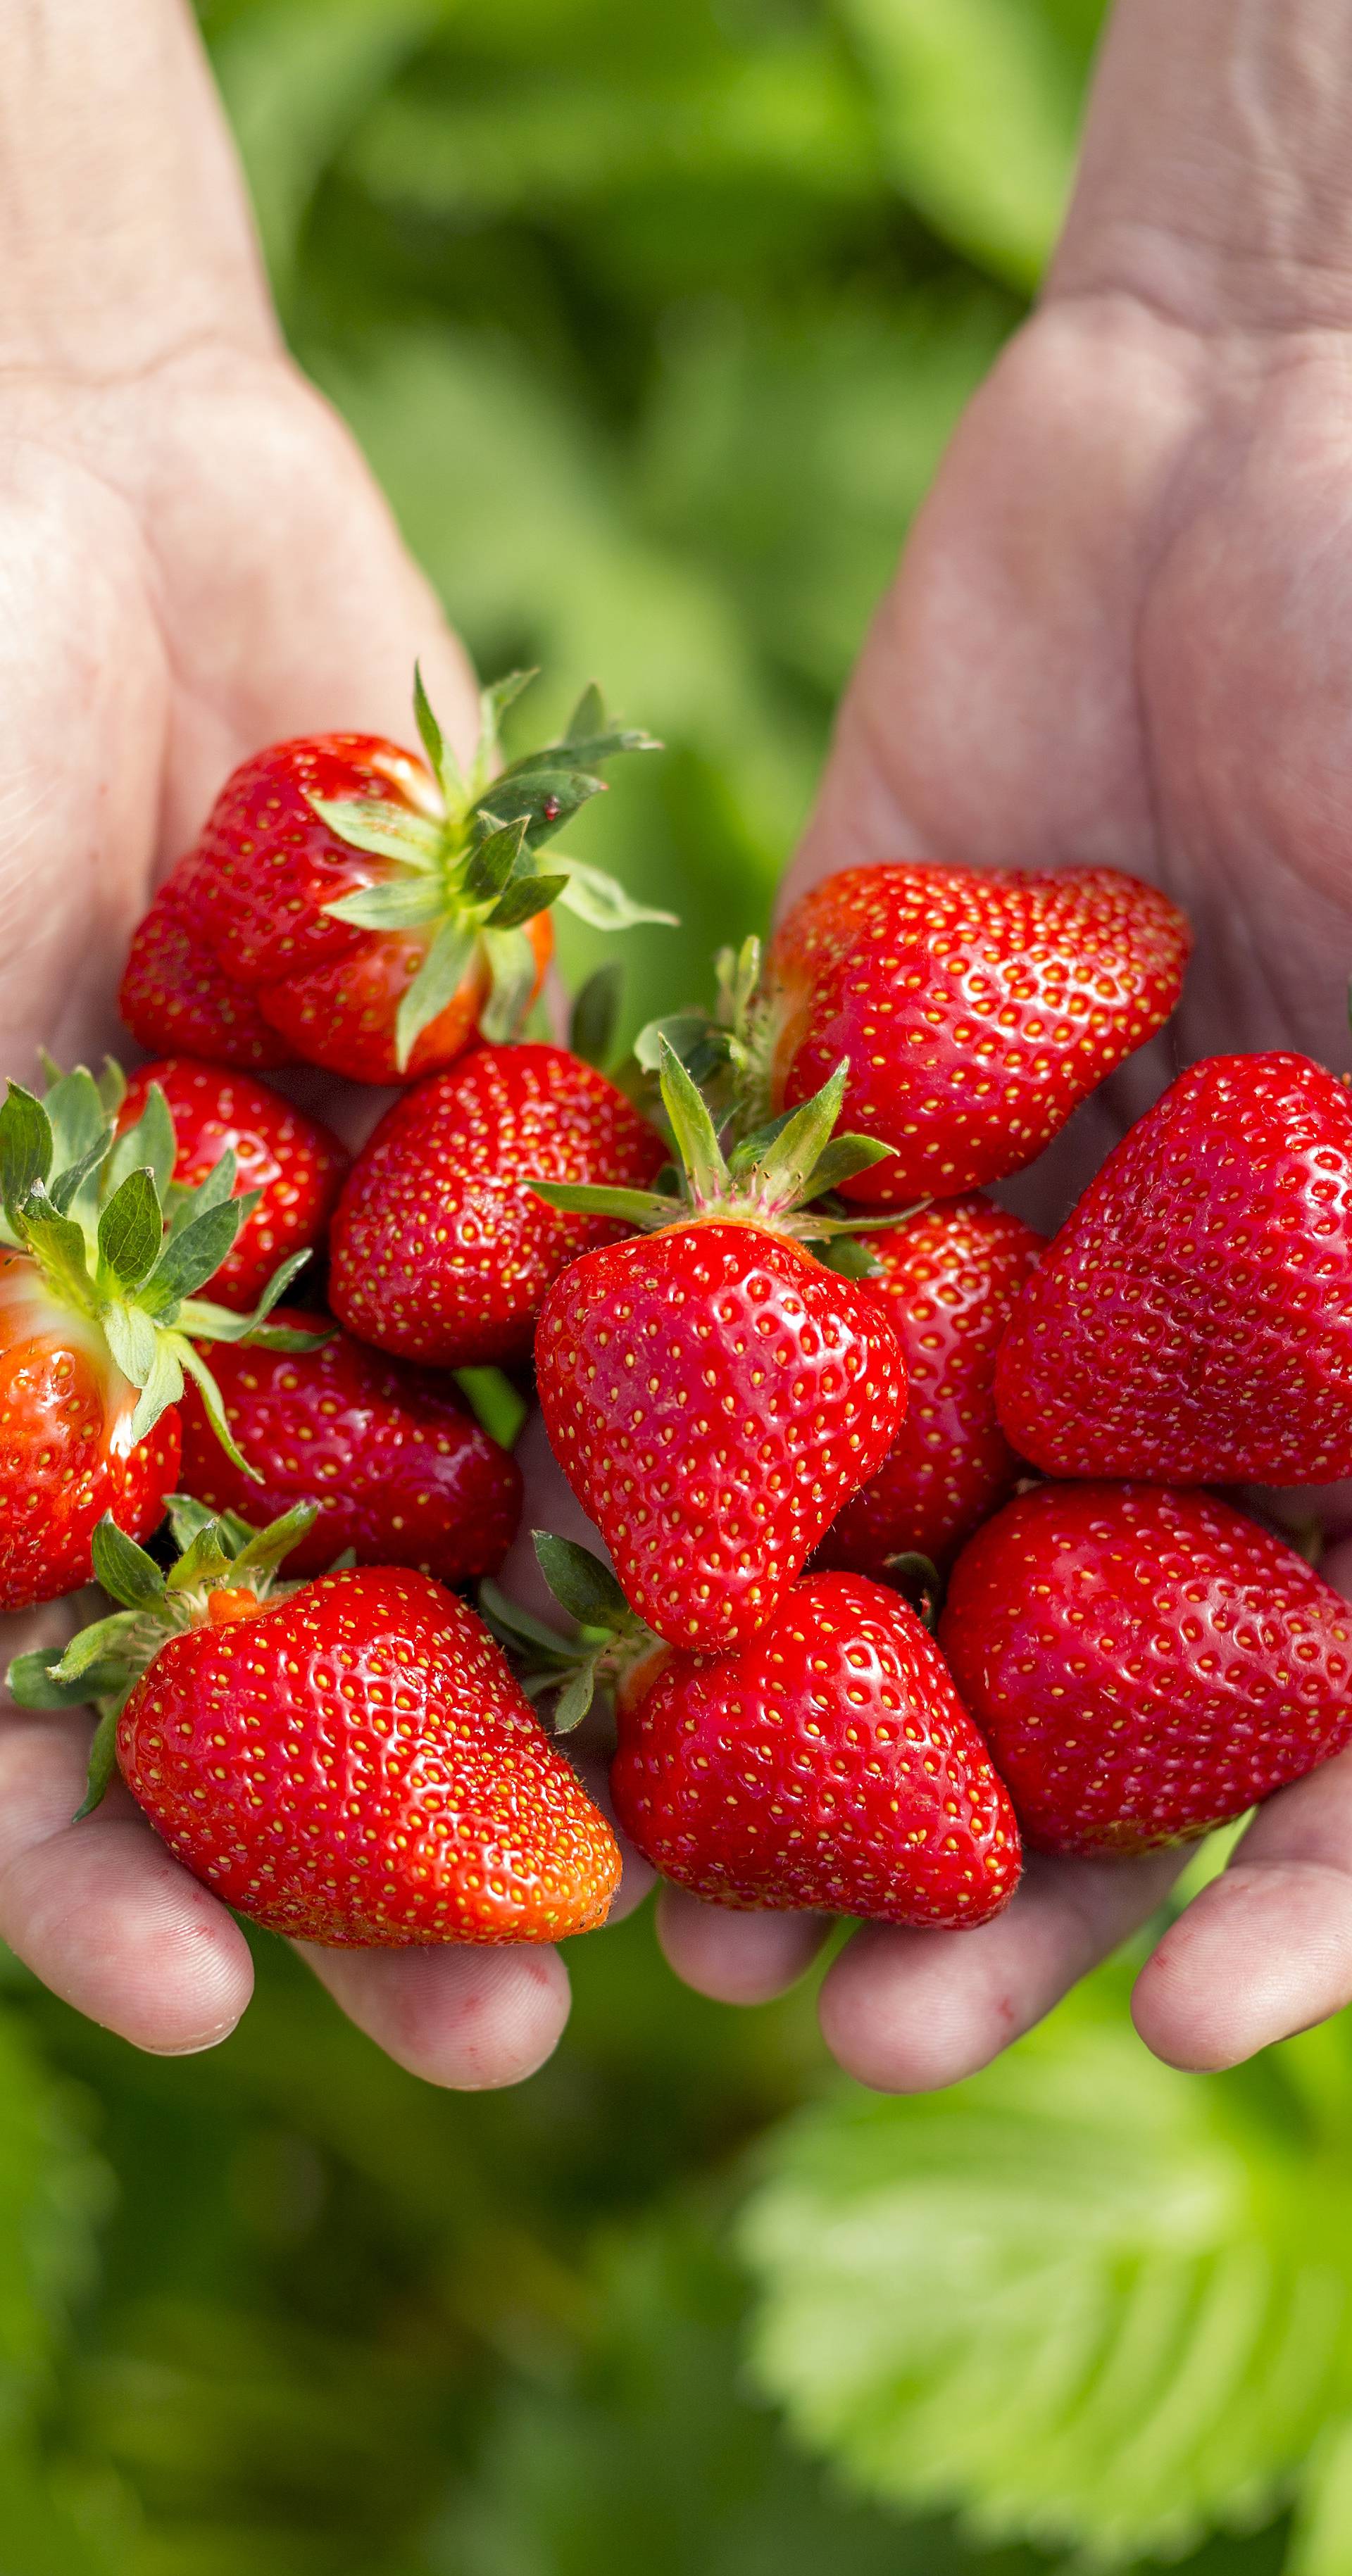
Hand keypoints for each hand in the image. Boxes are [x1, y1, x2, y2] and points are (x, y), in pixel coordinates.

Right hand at [0, 0, 575, 2088]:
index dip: (95, 1868)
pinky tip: (820, 1581)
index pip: (41, 1697)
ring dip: (596, 1714)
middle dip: (392, 1859)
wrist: (66, 479)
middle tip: (509, 2038)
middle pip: (309, 1673)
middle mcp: (218, 1366)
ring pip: (506, 1534)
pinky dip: (724, 1447)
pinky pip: (648, 1317)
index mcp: (28, 1396)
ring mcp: (387, 1261)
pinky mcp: (545, 1140)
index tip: (180, 2002)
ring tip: (710, 1889)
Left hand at [656, 0, 1351, 2086]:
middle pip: (1073, 1681)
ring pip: (873, 1543)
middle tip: (845, 2028)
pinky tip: (555, 1607)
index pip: (1341, 1708)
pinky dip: (651, 1463)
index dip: (1285, 1897)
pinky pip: (719, 1313)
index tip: (1183, 2035)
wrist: (1293, 404)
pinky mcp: (816, 1112)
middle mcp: (1183, 1345)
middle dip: (976, 1869)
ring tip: (669, 1893)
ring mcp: (994, 1239)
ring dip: (777, 1728)